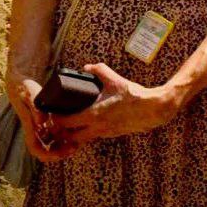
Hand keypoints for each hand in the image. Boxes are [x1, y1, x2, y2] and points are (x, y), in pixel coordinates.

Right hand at [6, 73, 77, 161]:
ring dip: (62, 145)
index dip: (48, 154)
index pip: (36, 148)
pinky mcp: (45, 118)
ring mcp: (39, 124)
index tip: (62, 154)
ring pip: (50, 142)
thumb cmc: (24, 87)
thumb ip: (35, 107)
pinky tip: (74, 131)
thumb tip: (41, 122)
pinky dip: (63, 135)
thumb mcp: (30, 94)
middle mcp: (34, 128)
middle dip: (59, 153)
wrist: (20, 80)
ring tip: (77, 142)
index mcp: (29, 126)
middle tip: (75, 148)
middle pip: (45, 149)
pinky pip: (54, 132)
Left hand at [50, 64, 176, 144]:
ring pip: (82, 140)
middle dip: (62, 131)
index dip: (56, 119)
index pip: (65, 123)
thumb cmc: (134, 95)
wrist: (153, 109)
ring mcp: (104, 133)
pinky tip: (90, 123)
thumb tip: (87, 67)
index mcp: (94, 114)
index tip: (53, 114)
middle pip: (70, 137)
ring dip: (74, 134)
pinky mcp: (112, 134)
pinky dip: (88, 133)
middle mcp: (97, 127)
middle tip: (59, 123)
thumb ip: (100, 71)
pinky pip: (95, 136)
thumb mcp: (116, 80)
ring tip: (72, 125)